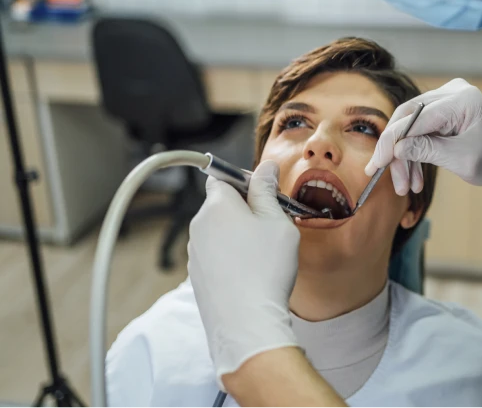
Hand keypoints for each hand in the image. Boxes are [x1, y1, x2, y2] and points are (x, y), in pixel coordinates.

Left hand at [188, 160, 299, 385]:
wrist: (246, 323)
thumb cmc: (265, 269)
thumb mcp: (277, 221)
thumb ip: (268, 190)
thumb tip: (266, 167)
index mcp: (216, 206)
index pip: (223, 177)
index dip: (246, 181)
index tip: (265, 194)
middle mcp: (199, 226)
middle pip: (221, 204)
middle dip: (245, 209)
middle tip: (272, 225)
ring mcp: (195, 252)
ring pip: (219, 230)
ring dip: (238, 234)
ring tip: (264, 254)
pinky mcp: (197, 275)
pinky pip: (216, 254)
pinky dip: (232, 256)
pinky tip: (252, 273)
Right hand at [366, 78, 481, 193]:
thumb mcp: (461, 160)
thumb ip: (427, 150)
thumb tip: (396, 148)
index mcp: (462, 100)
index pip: (415, 117)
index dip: (392, 142)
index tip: (376, 165)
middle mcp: (452, 92)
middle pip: (408, 118)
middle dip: (397, 152)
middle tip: (392, 180)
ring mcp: (447, 98)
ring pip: (410, 125)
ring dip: (405, 157)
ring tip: (407, 186)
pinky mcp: (444, 109)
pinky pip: (419, 128)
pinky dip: (415, 152)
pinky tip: (415, 177)